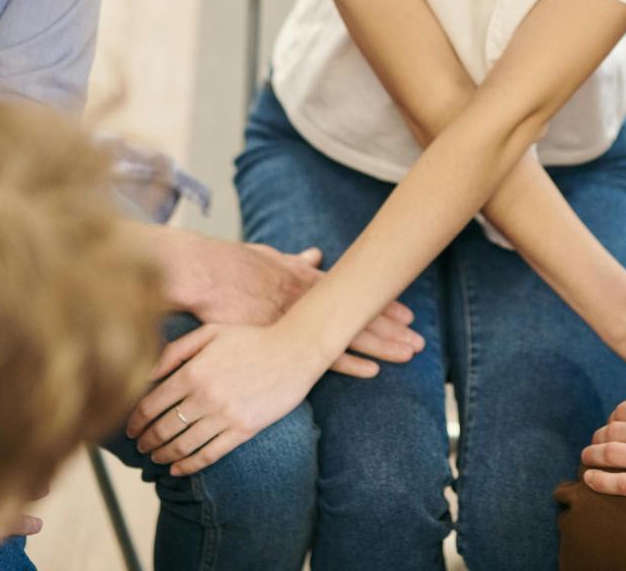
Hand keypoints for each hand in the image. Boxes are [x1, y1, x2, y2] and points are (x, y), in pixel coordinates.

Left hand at [125, 322, 325, 475]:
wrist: (293, 352)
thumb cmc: (249, 339)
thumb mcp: (209, 333)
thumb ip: (174, 351)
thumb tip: (145, 374)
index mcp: (192, 372)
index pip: (150, 405)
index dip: (134, 421)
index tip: (129, 430)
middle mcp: (204, 396)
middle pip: (162, 428)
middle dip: (146, 442)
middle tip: (140, 448)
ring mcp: (224, 415)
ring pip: (182, 445)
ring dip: (163, 456)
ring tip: (155, 459)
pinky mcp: (243, 430)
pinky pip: (209, 454)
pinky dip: (188, 466)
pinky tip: (178, 469)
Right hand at [171, 234, 422, 376]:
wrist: (205, 274)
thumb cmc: (231, 265)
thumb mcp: (268, 255)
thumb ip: (292, 258)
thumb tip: (313, 253)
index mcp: (309, 279)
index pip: (355, 292)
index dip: (381, 304)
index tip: (406, 313)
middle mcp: (313, 298)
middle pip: (360, 313)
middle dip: (391, 328)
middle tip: (420, 341)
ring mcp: (303, 318)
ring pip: (351, 333)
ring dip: (382, 344)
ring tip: (410, 353)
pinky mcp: (286, 338)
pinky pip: (323, 354)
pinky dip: (349, 362)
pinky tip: (373, 371)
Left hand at [579, 365, 625, 515]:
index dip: (613, 420)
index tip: (610, 427)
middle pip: (615, 431)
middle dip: (599, 437)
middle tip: (593, 443)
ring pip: (613, 454)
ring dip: (593, 455)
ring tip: (586, 458)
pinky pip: (625, 484)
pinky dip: (601, 481)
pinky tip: (590, 479)